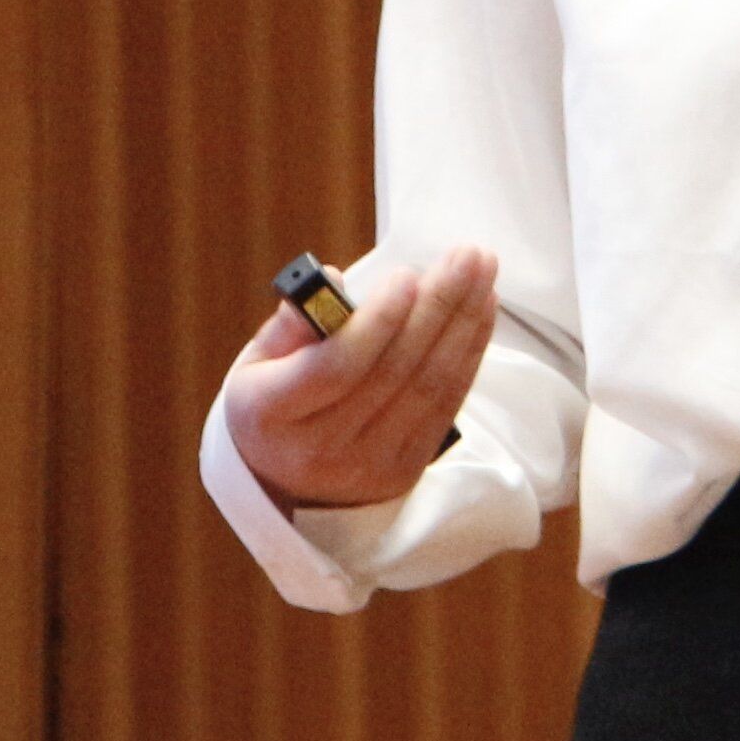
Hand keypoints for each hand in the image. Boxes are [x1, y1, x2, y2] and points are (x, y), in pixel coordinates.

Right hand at [220, 246, 497, 511]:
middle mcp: (321, 445)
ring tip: (482, 270)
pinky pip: (446, 403)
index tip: (407, 276)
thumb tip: (330, 279)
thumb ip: (291, 323)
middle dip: (437, 306)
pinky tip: (482, 310)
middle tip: (466, 255)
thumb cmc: (273, 403)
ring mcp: (368, 463)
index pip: (334, 368)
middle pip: (393, 371)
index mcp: (272, 412)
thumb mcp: (257, 362)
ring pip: (427, 385)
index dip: (377, 323)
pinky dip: (469, 352)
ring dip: (462, 322)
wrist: (287, 485)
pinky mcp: (405, 469)